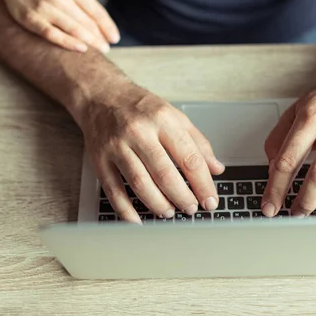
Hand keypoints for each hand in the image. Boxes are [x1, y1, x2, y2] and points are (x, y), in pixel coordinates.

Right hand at [0, 0, 119, 52]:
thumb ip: (81, 0)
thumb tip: (100, 24)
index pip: (95, 10)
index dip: (107, 26)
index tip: (115, 38)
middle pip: (86, 21)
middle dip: (100, 37)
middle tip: (107, 49)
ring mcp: (44, 7)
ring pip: (73, 29)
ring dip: (89, 42)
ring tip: (99, 51)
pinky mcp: (31, 19)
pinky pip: (53, 34)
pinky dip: (68, 43)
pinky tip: (81, 49)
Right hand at [79, 81, 224, 222]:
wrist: (101, 95)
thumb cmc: (140, 107)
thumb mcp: (174, 116)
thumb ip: (197, 142)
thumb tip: (216, 169)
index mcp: (163, 120)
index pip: (189, 158)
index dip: (203, 184)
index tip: (210, 201)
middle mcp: (139, 132)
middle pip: (165, 174)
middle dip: (182, 198)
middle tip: (191, 209)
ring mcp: (117, 147)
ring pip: (140, 184)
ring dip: (158, 204)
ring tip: (169, 212)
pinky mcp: (100, 160)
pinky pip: (114, 191)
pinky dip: (126, 210)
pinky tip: (138, 220)